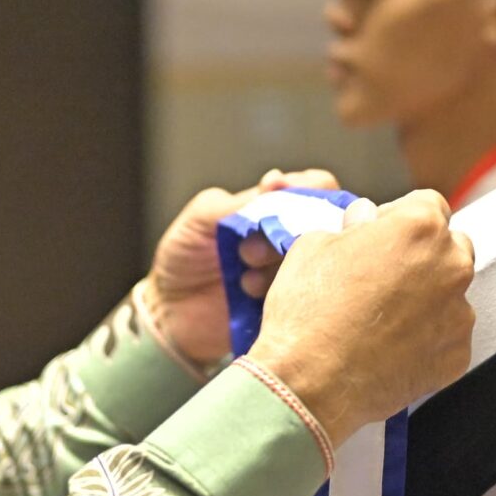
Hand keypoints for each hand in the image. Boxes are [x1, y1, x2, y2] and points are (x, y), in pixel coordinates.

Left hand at [145, 169, 341, 367]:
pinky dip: (280, 294)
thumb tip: (276, 182)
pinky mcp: (292, 306)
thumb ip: (239, 201)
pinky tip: (247, 296)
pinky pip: (305, 296)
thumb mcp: (201, 219)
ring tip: (243, 280)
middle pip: (326, 224)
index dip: (308, 188)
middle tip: (248, 251)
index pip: (318, 188)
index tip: (278, 192)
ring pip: (316, 261)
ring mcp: (295, 274)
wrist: (169, 312)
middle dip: (288, 232)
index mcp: (275, 209)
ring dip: (278, 266)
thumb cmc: (184, 257)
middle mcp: (292, 239)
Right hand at [246, 188, 473, 444]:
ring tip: (381, 320)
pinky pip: (446, 338)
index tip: (379, 235)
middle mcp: (451, 265)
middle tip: (382, 276)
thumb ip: (352, 226)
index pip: (428, 205)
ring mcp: (459, 314)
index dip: (399, 217)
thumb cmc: (307, 312)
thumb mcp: (314, 246)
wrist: (309, 385)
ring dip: (424, 299)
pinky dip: (424, 340)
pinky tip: (388, 348)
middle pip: (449, 247)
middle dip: (421, 256)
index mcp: (419, 227)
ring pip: (449, 295)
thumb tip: (365, 221)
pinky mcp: (457, 356)